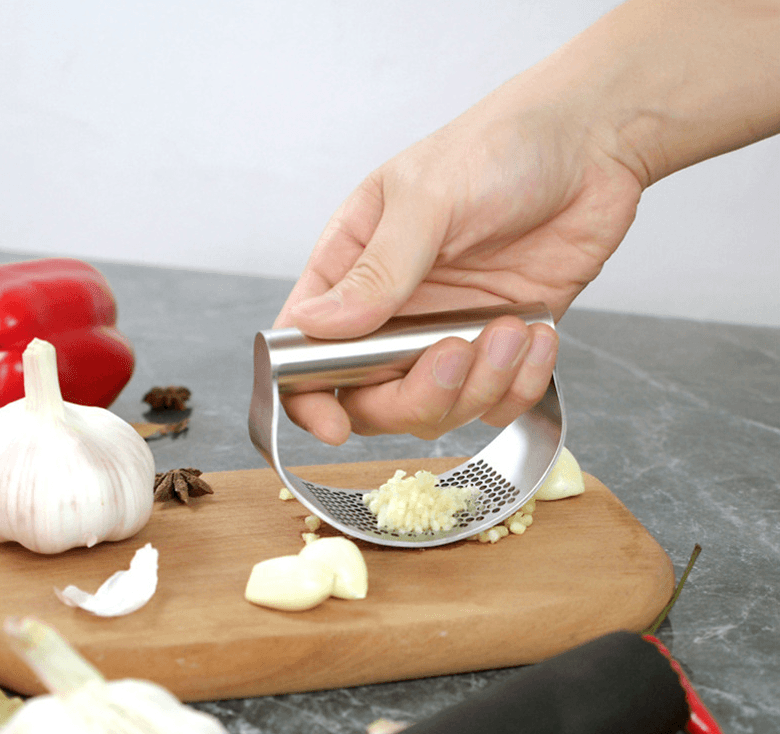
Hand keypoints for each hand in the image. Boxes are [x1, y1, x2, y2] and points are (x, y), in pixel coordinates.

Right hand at [276, 80, 642, 444]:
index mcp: (355, 269)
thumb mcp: (427, 199)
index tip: (333, 426)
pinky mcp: (501, 347)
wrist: (590, 144)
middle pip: (374, 399)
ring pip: (440, 410)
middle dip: (416, 396)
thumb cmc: (500, 146)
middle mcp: (395, 311)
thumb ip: (377, 269)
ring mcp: (447, 333)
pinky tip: (537, 334)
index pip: (307, 350)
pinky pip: (499, 402)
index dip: (307, 397)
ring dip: (480, 384)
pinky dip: (522, 384)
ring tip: (511, 329)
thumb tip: (318, 324)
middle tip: (454, 354)